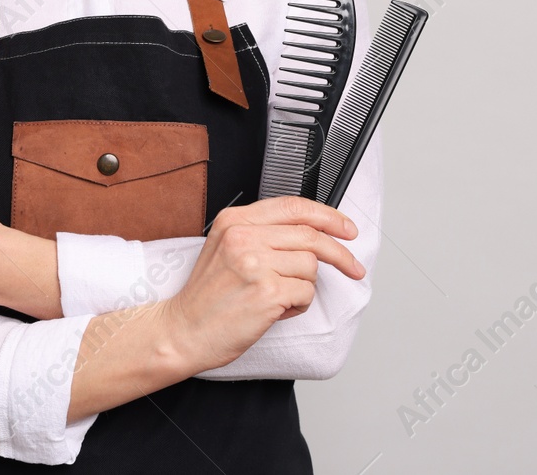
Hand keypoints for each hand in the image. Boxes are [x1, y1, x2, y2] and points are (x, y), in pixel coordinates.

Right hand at [159, 197, 365, 371]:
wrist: (184, 330)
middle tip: (352, 267)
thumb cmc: (208, 296)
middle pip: (311, 236)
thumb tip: (311, 232)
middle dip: (339, 254)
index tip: (347, 229)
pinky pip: (305, 294)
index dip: (328, 216)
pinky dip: (297, 306)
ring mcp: (254, 263)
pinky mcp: (266, 292)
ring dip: (303, 286)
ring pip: (311, 267)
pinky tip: (275, 310)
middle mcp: (243, 236)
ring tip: (278, 297)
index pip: (294, 207)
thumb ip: (262, 234)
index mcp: (234, 220)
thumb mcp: (225, 249)